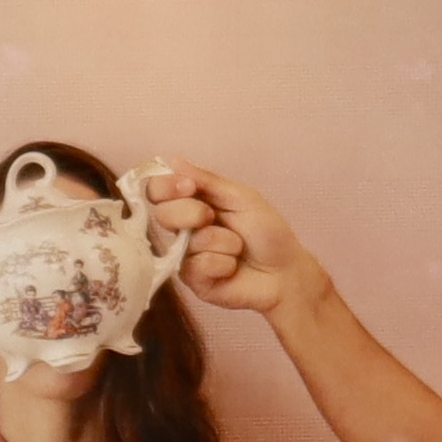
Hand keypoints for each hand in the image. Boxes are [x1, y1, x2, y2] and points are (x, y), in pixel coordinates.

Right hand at [138, 158, 318, 317]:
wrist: (284, 270)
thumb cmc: (266, 231)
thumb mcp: (240, 197)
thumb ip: (206, 181)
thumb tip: (171, 161)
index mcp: (193, 203)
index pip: (157, 191)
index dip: (165, 186)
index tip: (188, 187)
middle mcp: (184, 229)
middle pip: (162, 215)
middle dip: (192, 213)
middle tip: (214, 218)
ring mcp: (186, 256)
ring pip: (187, 242)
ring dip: (222, 241)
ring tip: (238, 248)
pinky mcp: (193, 281)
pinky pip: (197, 266)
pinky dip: (223, 263)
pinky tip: (233, 267)